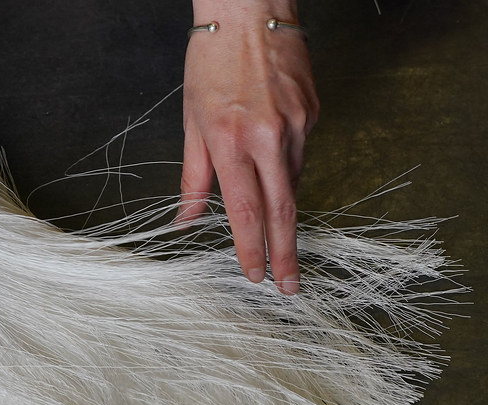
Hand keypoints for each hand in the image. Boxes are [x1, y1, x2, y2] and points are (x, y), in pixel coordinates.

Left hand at [179, 0, 318, 293]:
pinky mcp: (312, 112)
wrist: (250, 11)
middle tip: (288, 285)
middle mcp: (267, 136)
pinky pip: (300, 155)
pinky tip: (274, 165)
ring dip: (281, 210)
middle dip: (284, 254)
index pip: (244, 211)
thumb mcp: (191, 122)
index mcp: (230, 142)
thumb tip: (184, 219)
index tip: (255, 275)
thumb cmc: (211, 62)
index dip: (250, 248)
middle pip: (281, 210)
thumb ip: (192, 176)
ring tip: (273, 226)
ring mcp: (296, 124)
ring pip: (292, 183)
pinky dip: (287, 171)